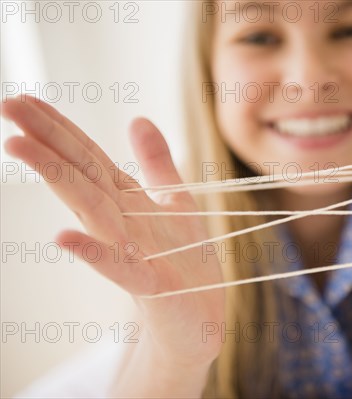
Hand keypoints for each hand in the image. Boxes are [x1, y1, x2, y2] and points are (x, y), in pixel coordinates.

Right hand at [2, 96, 224, 365]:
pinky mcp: (149, 284)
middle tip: (6, 105)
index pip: (89, 157)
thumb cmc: (186, 260)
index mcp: (128, 201)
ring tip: (18, 146)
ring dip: (58, 179)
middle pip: (81, 175)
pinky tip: (62, 237)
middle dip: (47, 140)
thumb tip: (137, 118)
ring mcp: (131, 252)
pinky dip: (93, 252)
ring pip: (91, 210)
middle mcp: (121, 222)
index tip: (25, 99)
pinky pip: (119, 267)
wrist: (199, 316)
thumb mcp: (176, 200)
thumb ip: (156, 162)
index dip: (61, 128)